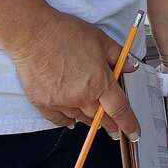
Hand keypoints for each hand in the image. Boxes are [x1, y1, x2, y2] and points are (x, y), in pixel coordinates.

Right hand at [7, 10, 141, 139]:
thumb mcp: (100, 39)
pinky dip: (67, 121)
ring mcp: (62, 103)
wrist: (33, 35)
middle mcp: (82, 97)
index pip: (120, 110)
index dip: (129, 124)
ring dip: (91, 121)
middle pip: (101, 118)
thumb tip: (132, 66)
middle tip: (116, 130)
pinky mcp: (44, 103)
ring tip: (96, 120)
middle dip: (111, 125)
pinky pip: (59, 120)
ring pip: (81, 119)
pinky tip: (72, 120)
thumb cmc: (65, 33)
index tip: (134, 134)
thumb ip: (118, 56)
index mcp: (100, 83)